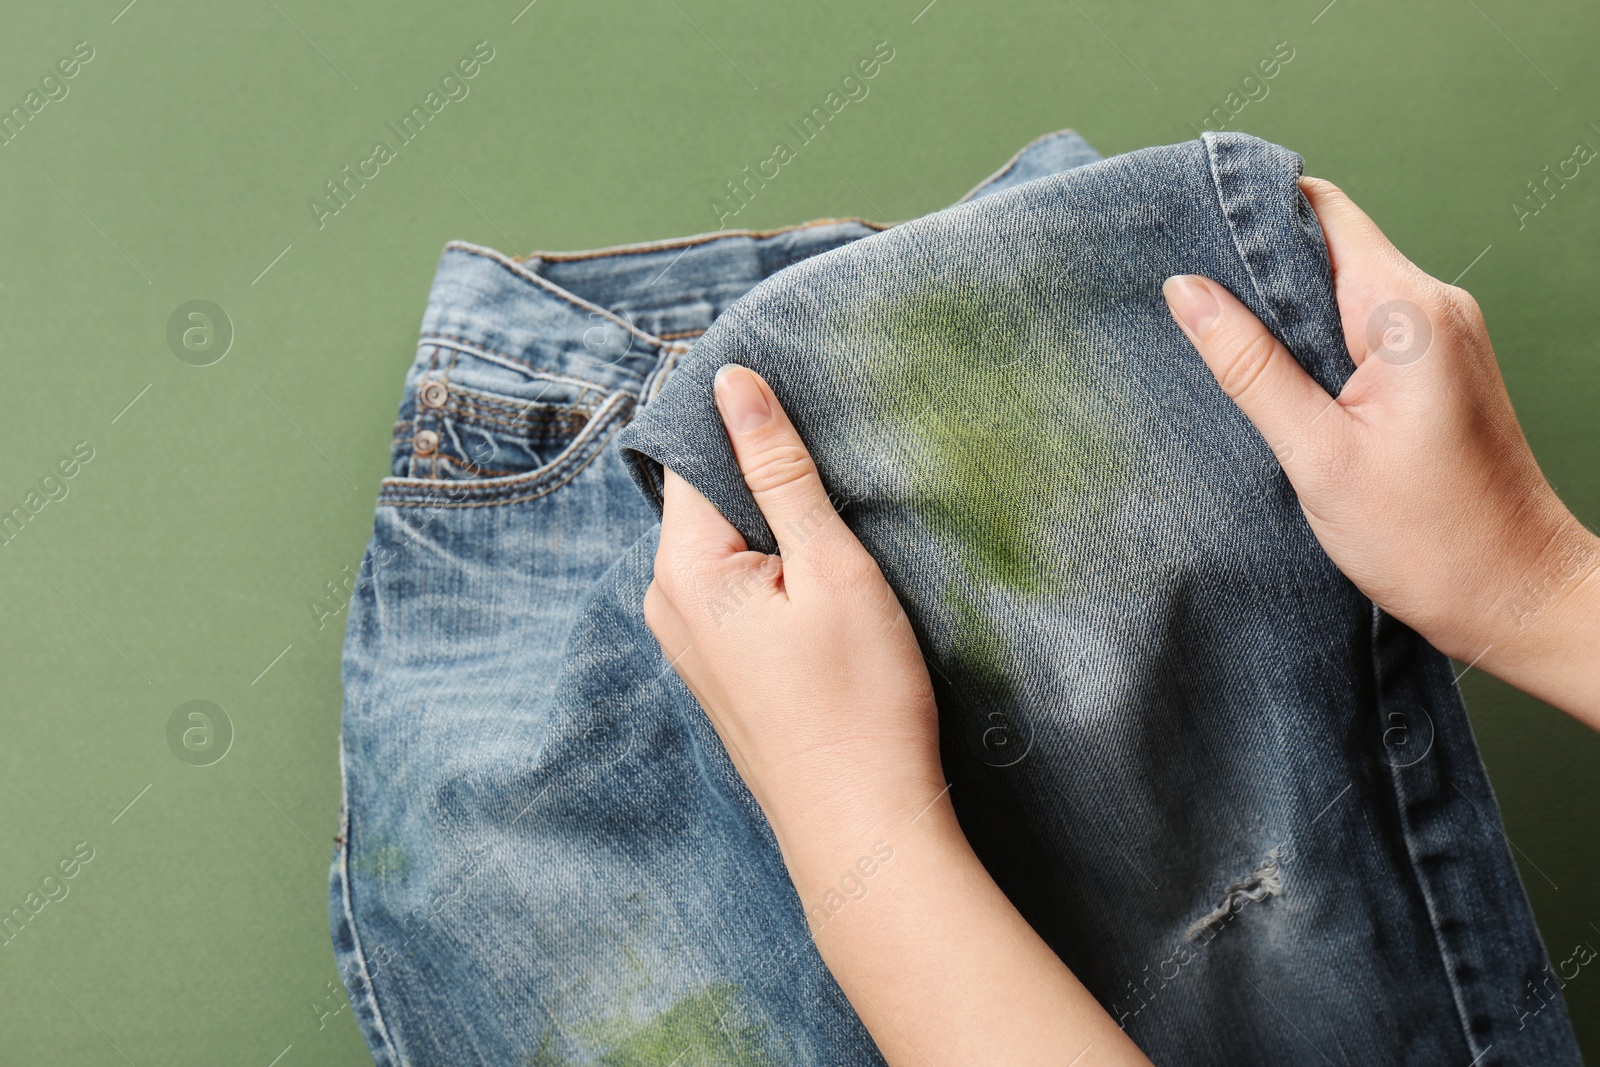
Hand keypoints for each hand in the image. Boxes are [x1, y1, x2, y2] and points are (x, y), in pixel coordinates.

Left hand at [643, 363, 943, 846]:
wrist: (863, 826)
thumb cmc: (858, 702)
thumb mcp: (831, 566)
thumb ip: (779, 469)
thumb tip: (731, 382)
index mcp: (682, 569)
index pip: (693, 454)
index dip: (743, 420)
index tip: (794, 399)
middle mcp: (667, 603)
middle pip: (707, 500)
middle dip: (764, 477)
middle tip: (836, 472)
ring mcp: (688, 644)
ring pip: (725, 547)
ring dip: (775, 528)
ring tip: (839, 534)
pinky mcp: (718, 671)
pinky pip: (734, 591)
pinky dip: (775, 572)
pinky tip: (824, 588)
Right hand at [1164, 177, 1599, 724]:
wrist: (1516, 597)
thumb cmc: (1430, 540)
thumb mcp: (1317, 455)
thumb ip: (1249, 365)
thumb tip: (1186, 290)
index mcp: (1408, 312)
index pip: (1320, 211)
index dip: (1250, 210)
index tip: (1185, 230)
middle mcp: (1434, 306)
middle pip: (1327, 243)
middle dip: (1254, 264)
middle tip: (1184, 298)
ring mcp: (1441, 336)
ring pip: (1340, 286)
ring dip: (1280, 309)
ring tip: (1217, 342)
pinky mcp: (1437, 368)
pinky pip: (1361, 325)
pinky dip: (1311, 340)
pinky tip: (1271, 376)